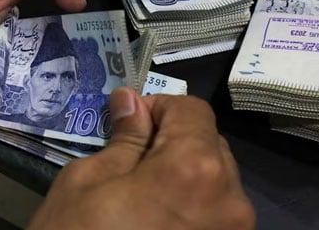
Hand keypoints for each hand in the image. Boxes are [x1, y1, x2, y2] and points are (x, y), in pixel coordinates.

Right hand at [28, 87, 254, 229]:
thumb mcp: (87, 183)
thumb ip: (124, 138)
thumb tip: (132, 100)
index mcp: (196, 168)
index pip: (192, 110)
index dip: (159, 107)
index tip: (130, 124)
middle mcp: (231, 200)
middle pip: (210, 145)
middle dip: (173, 142)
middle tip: (131, 162)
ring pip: (216, 181)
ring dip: (185, 176)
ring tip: (143, 200)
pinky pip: (217, 215)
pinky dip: (193, 207)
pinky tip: (158, 223)